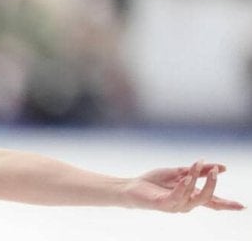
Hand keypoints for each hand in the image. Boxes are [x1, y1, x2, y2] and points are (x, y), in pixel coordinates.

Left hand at [124, 161, 244, 212]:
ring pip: (192, 197)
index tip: (242, 206)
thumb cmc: (155, 181)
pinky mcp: (163, 204)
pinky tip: (184, 179)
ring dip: (195, 179)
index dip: (227, 204)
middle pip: (207, 199)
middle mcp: (185, 203)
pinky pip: (176, 198)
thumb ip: (198, 171)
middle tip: (215, 170)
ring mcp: (175, 205)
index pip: (212, 201)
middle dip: (213, 185)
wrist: (132, 186)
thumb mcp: (180, 172)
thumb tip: (221, 167)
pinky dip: (182, 188)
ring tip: (196, 165)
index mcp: (190, 196)